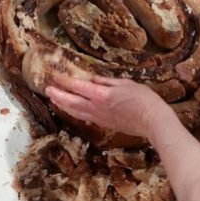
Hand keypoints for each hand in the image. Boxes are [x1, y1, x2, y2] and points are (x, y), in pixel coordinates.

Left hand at [45, 75, 171, 139]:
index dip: (64, 82)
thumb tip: (93, 79)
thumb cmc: (144, 99)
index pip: (77, 87)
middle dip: (57, 95)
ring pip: (75, 112)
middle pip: (71, 102)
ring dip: (62, 105)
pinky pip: (84, 117)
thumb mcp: (125, 84)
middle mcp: (97, 108)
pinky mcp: (104, 124)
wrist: (153, 122)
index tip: (54, 76)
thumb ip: (107, 81)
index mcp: (101, 95)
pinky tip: (70, 110)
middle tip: (46, 89)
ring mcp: (100, 118)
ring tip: (53, 99)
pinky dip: (73, 113)